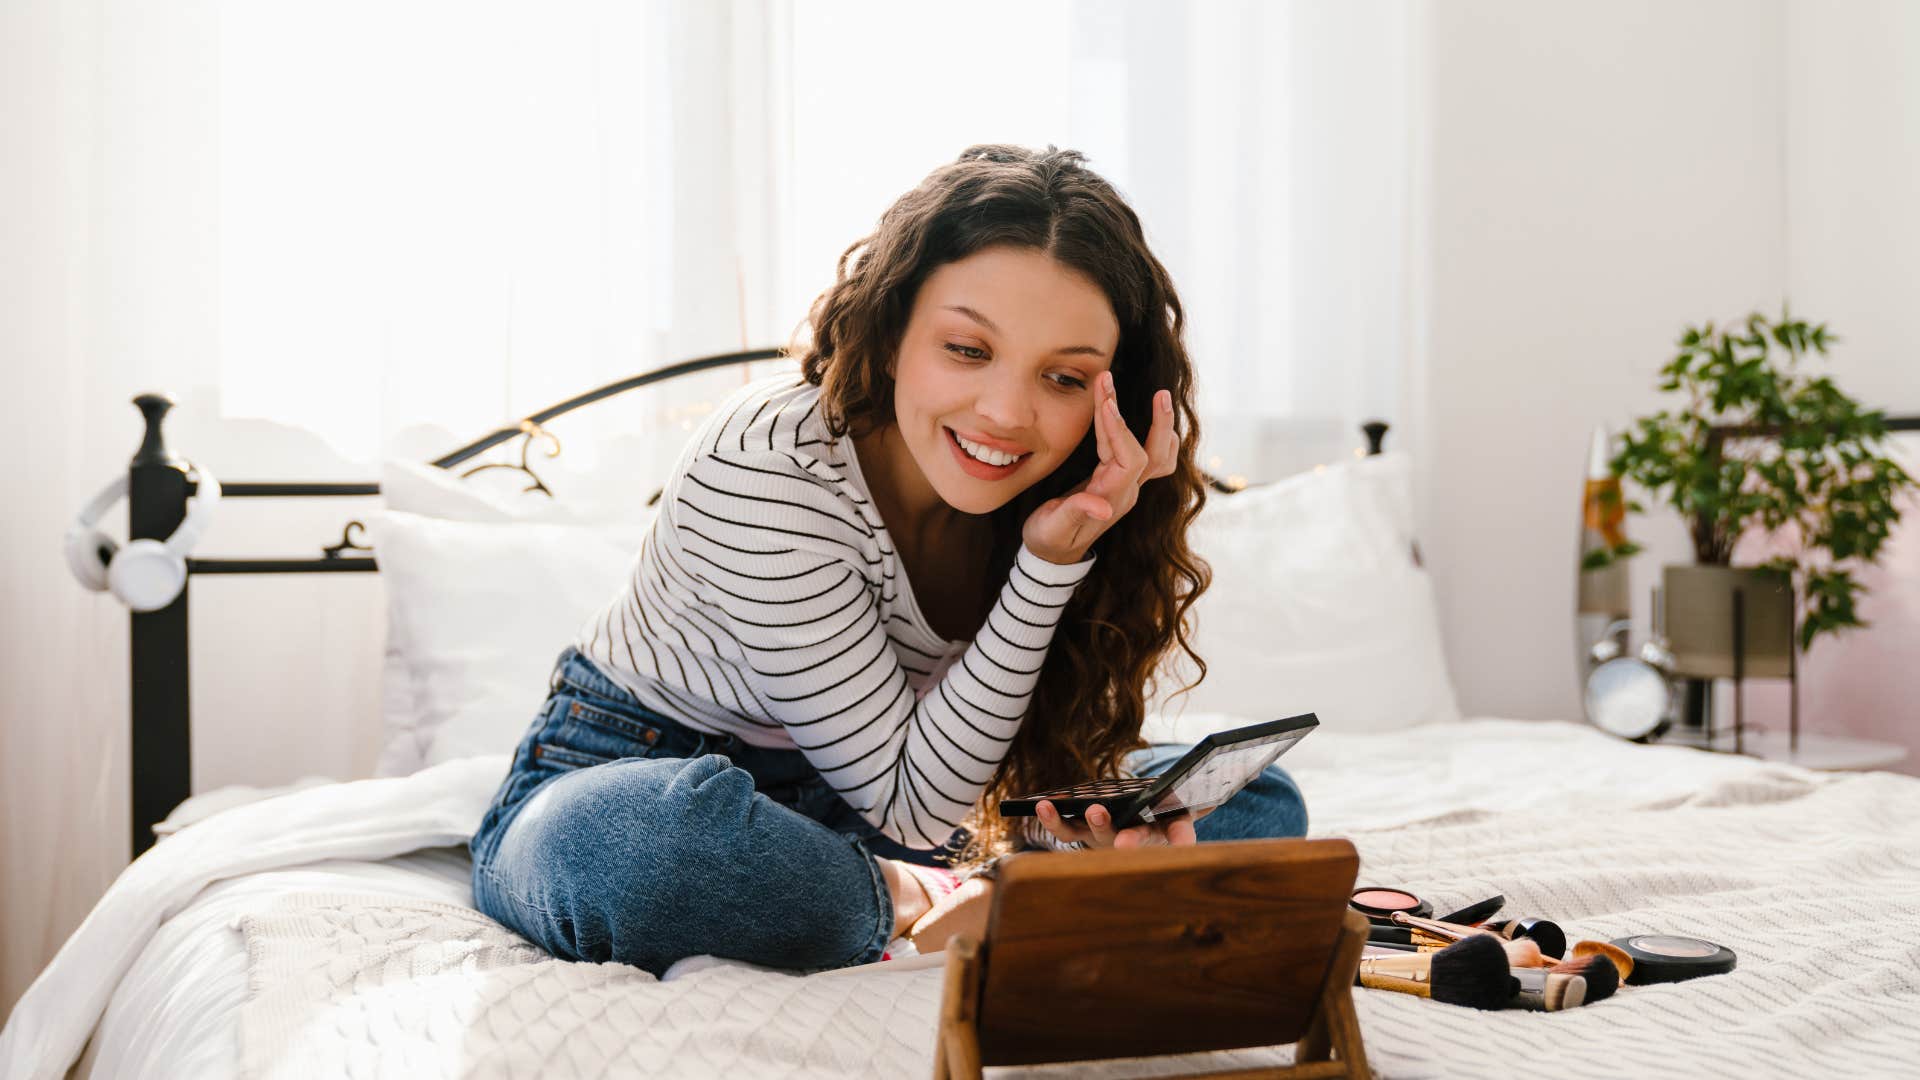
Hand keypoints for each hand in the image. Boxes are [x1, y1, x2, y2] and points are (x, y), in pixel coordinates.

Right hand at [1023, 371, 1177, 564]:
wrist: (1053, 556)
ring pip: (1157, 454)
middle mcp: (1126, 491)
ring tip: (1159, 395)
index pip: (1129, 459)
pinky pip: (1145, 454)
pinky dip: (1150, 431)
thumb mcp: (1053, 529)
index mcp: (1111, 498)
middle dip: (1153, 421)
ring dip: (1160, 424)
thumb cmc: (1049, 540)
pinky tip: (1146, 413)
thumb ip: (1076, 514)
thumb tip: (1104, 508)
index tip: (1105, 401)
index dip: (1120, 430)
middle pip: (1154, 454)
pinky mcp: (1120, 481)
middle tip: (1153, 390)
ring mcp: (1127, 486)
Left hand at [1033, 799, 1212, 848]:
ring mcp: (1104, 839)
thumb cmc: (1160, 812)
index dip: (1181, 842)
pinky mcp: (1081, 833)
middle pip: (1130, 841)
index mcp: (1166, 831)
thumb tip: (1217, 792)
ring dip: (1080, 824)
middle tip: (1123, 844)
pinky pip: (1065, 829)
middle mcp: (1134, 841)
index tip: (1183, 848)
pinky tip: (1041, 804)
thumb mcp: (1179, 808)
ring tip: (1077, 811)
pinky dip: (1052, 818)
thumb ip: (1195, 803)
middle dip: (1128, 841)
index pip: (1178, 836)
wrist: (1135, 820)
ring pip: (1091, 836)